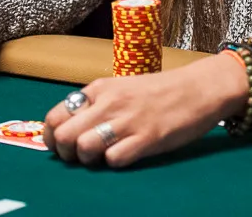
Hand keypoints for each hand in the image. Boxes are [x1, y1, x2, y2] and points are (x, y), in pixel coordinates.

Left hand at [43, 52, 246, 167]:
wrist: (199, 88)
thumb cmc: (161, 91)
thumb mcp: (122, 87)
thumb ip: (97, 104)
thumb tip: (69, 128)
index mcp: (100, 89)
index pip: (55, 115)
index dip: (52, 136)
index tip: (60, 146)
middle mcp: (109, 102)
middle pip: (64, 136)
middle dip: (67, 153)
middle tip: (81, 156)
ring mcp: (128, 120)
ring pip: (84, 148)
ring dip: (89, 160)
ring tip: (104, 157)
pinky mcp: (147, 138)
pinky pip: (114, 160)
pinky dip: (115, 164)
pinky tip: (126, 155)